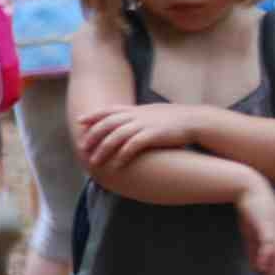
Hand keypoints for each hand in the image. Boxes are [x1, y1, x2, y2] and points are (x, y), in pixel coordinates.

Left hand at [77, 104, 201, 168]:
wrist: (195, 121)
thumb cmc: (175, 120)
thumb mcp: (153, 113)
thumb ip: (139, 116)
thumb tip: (128, 122)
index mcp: (136, 109)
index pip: (109, 110)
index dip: (93, 115)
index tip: (80, 121)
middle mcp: (137, 115)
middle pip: (108, 124)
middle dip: (93, 136)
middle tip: (82, 147)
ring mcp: (144, 125)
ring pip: (116, 136)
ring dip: (103, 149)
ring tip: (94, 162)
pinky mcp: (153, 135)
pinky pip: (133, 146)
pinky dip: (122, 155)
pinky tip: (116, 165)